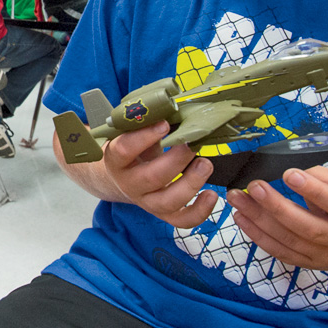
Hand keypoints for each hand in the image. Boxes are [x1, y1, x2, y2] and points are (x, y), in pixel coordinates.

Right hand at [101, 121, 216, 227]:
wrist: (117, 178)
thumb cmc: (130, 149)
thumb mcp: (129, 134)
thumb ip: (145, 124)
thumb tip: (172, 107)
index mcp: (116, 160)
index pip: (124, 150)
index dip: (144, 137)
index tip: (165, 123)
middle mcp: (129, 184)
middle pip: (151, 178)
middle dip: (175, 160)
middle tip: (191, 144)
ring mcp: (146, 201)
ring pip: (167, 202)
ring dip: (190, 183)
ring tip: (205, 164)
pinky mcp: (162, 213)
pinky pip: (181, 220)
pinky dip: (200, 212)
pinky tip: (211, 195)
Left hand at [226, 166, 327, 271]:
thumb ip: (318, 176)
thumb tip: (284, 163)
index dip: (313, 190)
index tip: (288, 173)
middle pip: (309, 227)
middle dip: (277, 206)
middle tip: (253, 186)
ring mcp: (326, 257)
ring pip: (290, 241)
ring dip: (258, 219)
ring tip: (238, 198)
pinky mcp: (310, 264)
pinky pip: (280, 252)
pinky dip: (257, 235)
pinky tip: (241, 217)